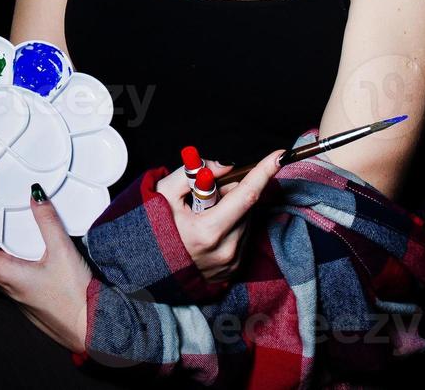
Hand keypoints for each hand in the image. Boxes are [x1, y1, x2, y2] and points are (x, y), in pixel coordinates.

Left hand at [0, 183, 93, 354]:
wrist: (91, 329)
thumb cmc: (74, 298)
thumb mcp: (62, 252)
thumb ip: (48, 222)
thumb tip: (36, 197)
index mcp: (5, 274)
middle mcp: (5, 285)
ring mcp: (15, 293)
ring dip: (0, 246)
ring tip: (7, 224)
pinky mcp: (27, 296)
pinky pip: (12, 274)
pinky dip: (13, 258)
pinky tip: (28, 248)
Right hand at [155, 149, 284, 284]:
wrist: (144, 269)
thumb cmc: (153, 228)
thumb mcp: (164, 193)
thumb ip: (194, 172)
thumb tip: (226, 166)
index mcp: (208, 231)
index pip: (246, 195)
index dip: (263, 172)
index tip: (279, 155)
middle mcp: (225, 249)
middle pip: (246, 206)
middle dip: (232, 191)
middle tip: (205, 194)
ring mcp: (230, 262)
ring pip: (246, 222)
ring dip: (232, 210)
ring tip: (202, 215)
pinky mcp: (232, 270)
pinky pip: (242, 238)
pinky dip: (231, 226)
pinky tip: (208, 229)